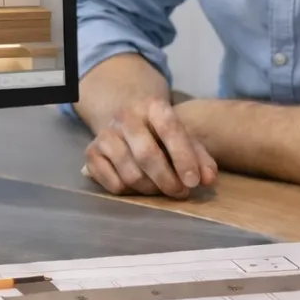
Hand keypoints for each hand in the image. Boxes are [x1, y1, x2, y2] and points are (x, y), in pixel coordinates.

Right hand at [82, 97, 215, 198]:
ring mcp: (105, 134)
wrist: (127, 119)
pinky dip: (130, 193)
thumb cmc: (161, 132)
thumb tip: (208, 180)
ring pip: (130, 173)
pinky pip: (113, 184)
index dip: (183, 158)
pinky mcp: (91, 152)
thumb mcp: (184, 137)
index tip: (194, 182)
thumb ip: (200, 158)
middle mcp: (125, 116)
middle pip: (146, 154)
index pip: (170, 129)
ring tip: (163, 189)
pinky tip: (140, 186)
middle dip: (167, 180)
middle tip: (181, 192)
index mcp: (153, 106)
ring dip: (151, 189)